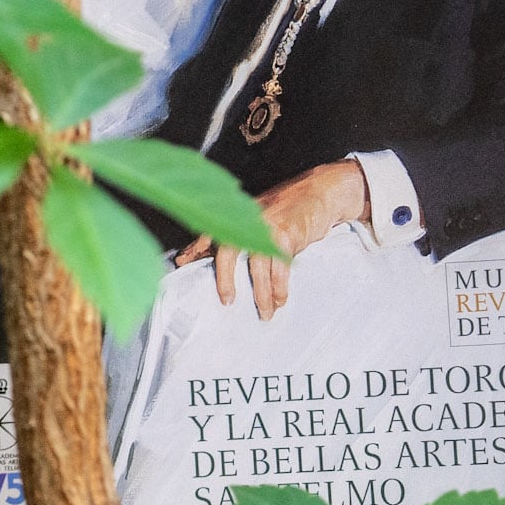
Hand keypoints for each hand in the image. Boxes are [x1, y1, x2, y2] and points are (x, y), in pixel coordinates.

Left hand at [173, 160, 369, 321]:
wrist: (322, 190)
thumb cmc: (288, 205)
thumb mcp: (258, 214)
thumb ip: (238, 230)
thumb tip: (208, 253)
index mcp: (238, 213)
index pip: (210, 232)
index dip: (194, 249)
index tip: (182, 264)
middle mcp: (248, 217)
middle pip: (227, 250)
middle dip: (225, 278)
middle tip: (227, 302)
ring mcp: (268, 225)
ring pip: (258, 267)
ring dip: (262, 294)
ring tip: (266, 313)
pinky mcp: (287, 235)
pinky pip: (280, 269)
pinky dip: (280, 288)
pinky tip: (281, 300)